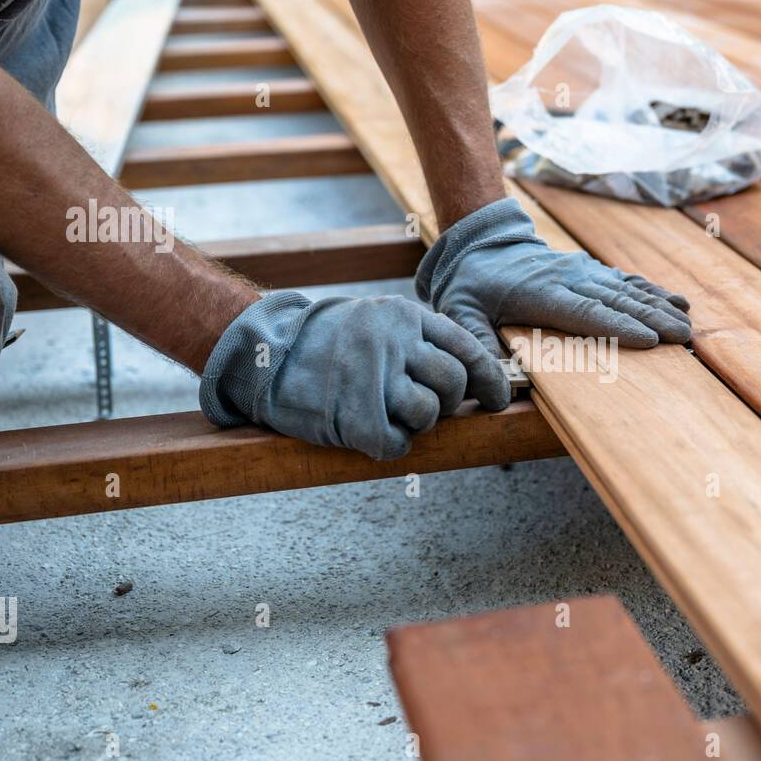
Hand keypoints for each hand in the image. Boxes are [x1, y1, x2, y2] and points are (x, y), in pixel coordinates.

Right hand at [199, 292, 509, 458]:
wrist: (263, 353)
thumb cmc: (327, 343)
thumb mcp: (376, 322)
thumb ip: (419, 341)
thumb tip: (472, 379)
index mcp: (404, 315)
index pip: (467, 349)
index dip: (489, 381)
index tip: (498, 400)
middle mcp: (393, 342)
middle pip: (453, 383)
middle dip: (448, 402)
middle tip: (423, 405)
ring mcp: (374, 378)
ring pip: (429, 414)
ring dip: (415, 422)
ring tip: (385, 410)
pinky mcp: (355, 416)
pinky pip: (397, 443)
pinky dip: (389, 444)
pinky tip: (369, 430)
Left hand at [416, 197, 691, 357]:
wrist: (481, 244)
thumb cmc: (471, 287)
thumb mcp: (459, 313)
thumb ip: (476, 345)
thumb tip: (493, 389)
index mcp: (540, 293)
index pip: (585, 312)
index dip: (618, 327)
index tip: (649, 339)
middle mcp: (568, 278)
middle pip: (615, 301)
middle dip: (652, 319)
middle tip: (683, 336)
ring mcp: (582, 271)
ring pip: (627, 289)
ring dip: (660, 306)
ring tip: (688, 324)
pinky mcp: (590, 269)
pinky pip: (626, 280)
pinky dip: (653, 291)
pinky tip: (678, 301)